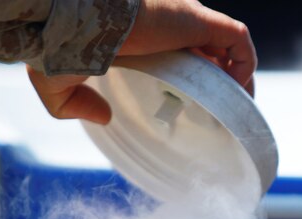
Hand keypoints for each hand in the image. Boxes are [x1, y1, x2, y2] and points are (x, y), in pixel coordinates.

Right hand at [27, 0, 256, 124]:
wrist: (65, 21)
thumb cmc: (56, 47)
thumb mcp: (57, 85)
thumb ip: (76, 104)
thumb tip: (104, 117)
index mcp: (140, 36)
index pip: (175, 49)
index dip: (189, 71)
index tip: (193, 99)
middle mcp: (167, 24)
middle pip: (206, 45)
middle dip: (218, 74)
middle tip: (221, 107)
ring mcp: (183, 19)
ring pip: (225, 43)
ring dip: (236, 73)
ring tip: (238, 106)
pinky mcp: (195, 19)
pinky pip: (236, 40)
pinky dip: (245, 63)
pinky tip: (241, 92)